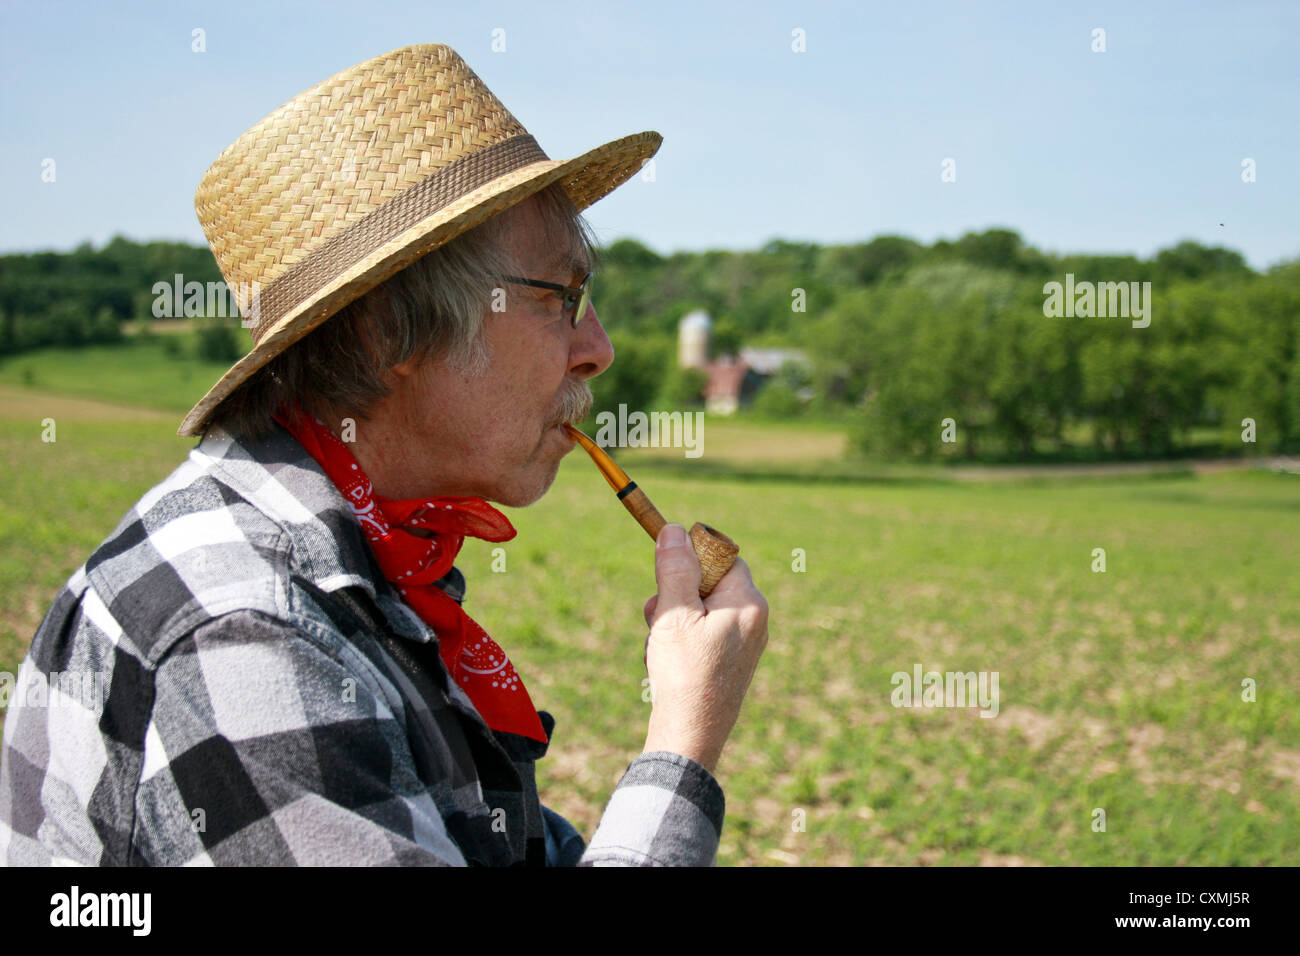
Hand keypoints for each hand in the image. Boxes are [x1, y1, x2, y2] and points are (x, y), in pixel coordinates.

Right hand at [640, 523, 768, 774]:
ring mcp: (745, 644)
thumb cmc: (684, 675)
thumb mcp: (673, 614)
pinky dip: (680, 643)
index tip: (667, 575)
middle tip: (656, 618)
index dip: (691, 561)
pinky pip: (703, 636)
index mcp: (749, 603)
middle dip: (675, 596)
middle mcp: (755, 621)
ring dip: (672, 622)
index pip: (722, 557)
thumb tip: (674, 530)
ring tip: (659, 648)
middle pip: (709, 584)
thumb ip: (674, 569)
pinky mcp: (732, 663)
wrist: (690, 737)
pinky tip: (666, 664)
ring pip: (701, 611)